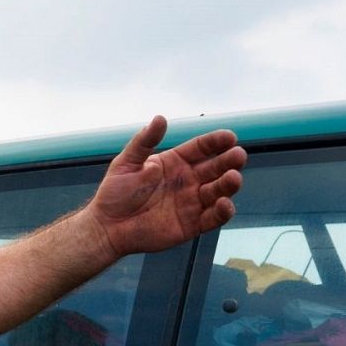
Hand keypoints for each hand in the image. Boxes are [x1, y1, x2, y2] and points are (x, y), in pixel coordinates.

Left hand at [86, 116, 246, 256]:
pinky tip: (225, 204)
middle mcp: (188, 180)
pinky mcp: (192, 225)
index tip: (229, 137)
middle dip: (229, 160)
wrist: (107, 227)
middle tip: (238, 155)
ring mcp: (192, 202)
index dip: (216, 142)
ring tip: (232, 177)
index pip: (201, 148)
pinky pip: (213, 217)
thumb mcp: (126, 163)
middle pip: (216, 167)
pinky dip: (223, 211)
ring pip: (219, 190)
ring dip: (229, 184)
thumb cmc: (114, 193)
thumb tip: (160, 118)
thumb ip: (143, 142)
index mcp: (175, 162)